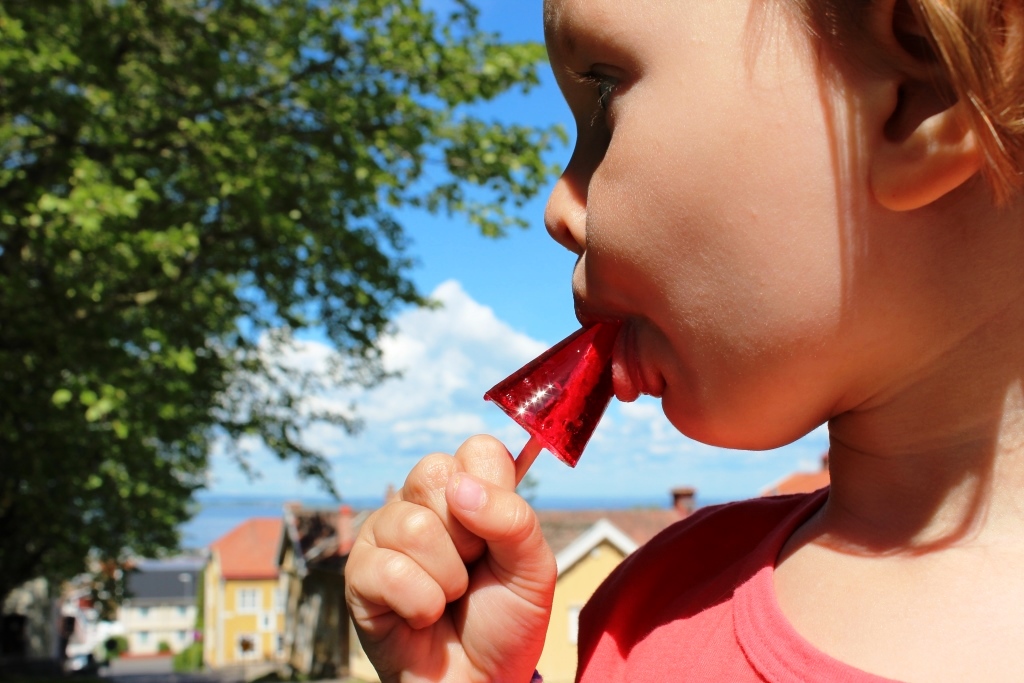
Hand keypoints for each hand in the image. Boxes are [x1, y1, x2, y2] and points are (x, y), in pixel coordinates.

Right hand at [344, 435, 556, 682]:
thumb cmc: (505, 622)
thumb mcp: (533, 570)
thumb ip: (513, 520)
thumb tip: (461, 487)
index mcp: (468, 491)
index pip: (477, 449)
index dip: (494, 490)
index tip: (499, 536)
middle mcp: (422, 504)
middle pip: (434, 472)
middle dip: (467, 535)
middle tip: (473, 568)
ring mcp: (386, 535)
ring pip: (411, 525)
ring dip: (446, 578)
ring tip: (450, 598)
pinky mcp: (360, 575)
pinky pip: (389, 571)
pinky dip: (420, 605)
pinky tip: (423, 617)